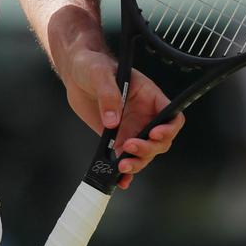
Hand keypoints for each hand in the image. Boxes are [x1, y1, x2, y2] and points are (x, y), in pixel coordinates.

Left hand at [59, 42, 183, 190]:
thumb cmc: (92, 65)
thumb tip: (113, 121)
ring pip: (145, 154)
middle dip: (149, 149)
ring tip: (122, 167)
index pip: (171, 115)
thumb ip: (108, 95)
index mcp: (149, 96)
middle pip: (160, 140)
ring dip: (137, 163)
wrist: (75, 73)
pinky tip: (120, 180)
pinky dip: (124, 172)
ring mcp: (132, 129)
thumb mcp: (100, 73)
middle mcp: (144, 116)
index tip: (154, 134)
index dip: (168, 128)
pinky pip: (125, 158)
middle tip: (130, 148)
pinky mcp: (117, 139)